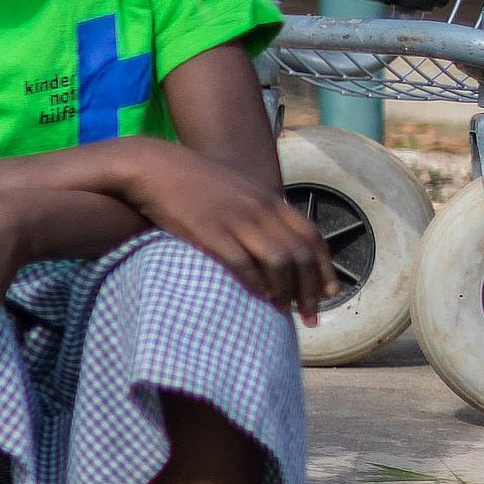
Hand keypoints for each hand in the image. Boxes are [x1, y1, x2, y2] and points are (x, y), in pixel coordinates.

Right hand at [111, 140, 331, 321]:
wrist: (155, 168)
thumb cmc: (192, 182)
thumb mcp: (237, 189)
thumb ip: (258, 209)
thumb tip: (273, 235)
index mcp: (270, 200)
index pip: (312, 237)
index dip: (325, 268)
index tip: (329, 293)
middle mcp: (260, 210)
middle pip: (301, 255)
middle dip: (312, 290)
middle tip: (312, 316)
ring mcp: (237, 220)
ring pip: (279, 262)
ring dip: (287, 292)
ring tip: (286, 312)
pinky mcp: (211, 233)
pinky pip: (244, 264)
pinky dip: (257, 285)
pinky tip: (260, 299)